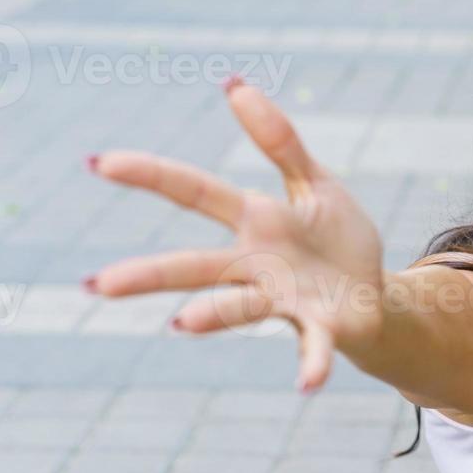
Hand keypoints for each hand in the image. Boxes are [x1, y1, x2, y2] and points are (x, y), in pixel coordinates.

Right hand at [85, 79, 383, 393]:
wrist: (376, 296)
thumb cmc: (336, 240)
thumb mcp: (314, 182)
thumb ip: (279, 140)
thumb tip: (235, 85)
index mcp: (254, 221)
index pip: (193, 192)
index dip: (149, 175)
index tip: (99, 162)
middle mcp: (256, 266)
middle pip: (195, 265)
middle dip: (148, 275)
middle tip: (96, 285)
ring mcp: (285, 301)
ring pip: (241, 308)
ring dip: (213, 316)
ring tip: (183, 324)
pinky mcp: (322, 329)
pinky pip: (314, 347)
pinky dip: (311, 365)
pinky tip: (308, 386)